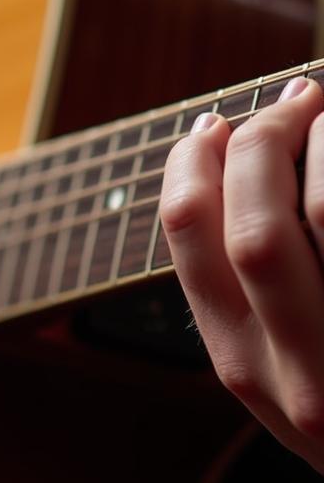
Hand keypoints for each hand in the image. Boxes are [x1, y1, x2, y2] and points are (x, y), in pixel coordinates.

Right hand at [161, 75, 323, 471]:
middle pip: (250, 227)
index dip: (191, 164)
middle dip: (261, 142)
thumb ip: (254, 306)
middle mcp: (292, 373)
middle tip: (292, 102)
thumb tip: (240, 182)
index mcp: (241, 366)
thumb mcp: (288, 379)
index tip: (210, 127)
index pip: (189, 238)